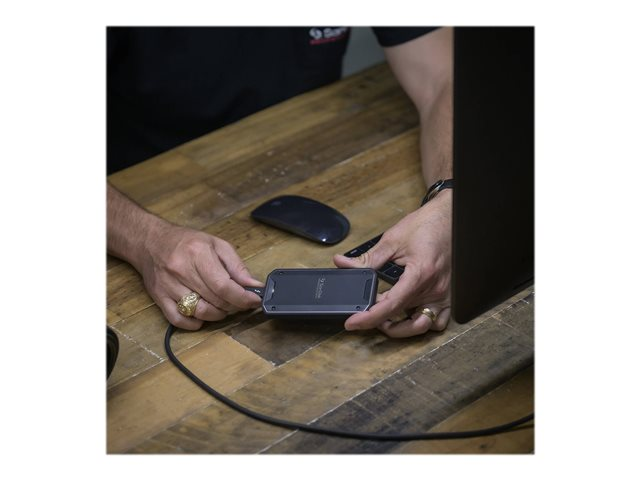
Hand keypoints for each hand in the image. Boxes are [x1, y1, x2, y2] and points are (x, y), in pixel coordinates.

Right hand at [136, 221, 262, 330]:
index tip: (254, 300)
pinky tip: (204, 315)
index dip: (242, 297)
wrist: (150, 241)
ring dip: (217, 314)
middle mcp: (180, 270)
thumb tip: (253, 285)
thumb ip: (237, 266)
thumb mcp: (216, 245)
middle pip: (214, 300)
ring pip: (199, 312)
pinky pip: (179, 320)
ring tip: (223, 306)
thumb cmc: (186, 242)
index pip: (223, 285)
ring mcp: (168, 286)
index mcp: (197, 253)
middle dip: (234, 305)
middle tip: (240, 301)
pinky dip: (195, 323)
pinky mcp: (159, 298)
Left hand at [333, 190, 451, 336]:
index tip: (353, 323)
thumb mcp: (393, 240)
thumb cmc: (427, 225)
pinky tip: (409, 314)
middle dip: (383, 323)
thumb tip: (343, 264)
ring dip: (404, 328)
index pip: (391, 306)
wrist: (451, 217)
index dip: (369, 318)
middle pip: (405, 319)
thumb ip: (367, 258)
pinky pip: (438, 320)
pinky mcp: (449, 295)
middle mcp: (435, 289)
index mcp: (420, 274)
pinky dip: (421, 322)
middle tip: (367, 316)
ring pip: (424, 326)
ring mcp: (445, 295)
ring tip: (387, 319)